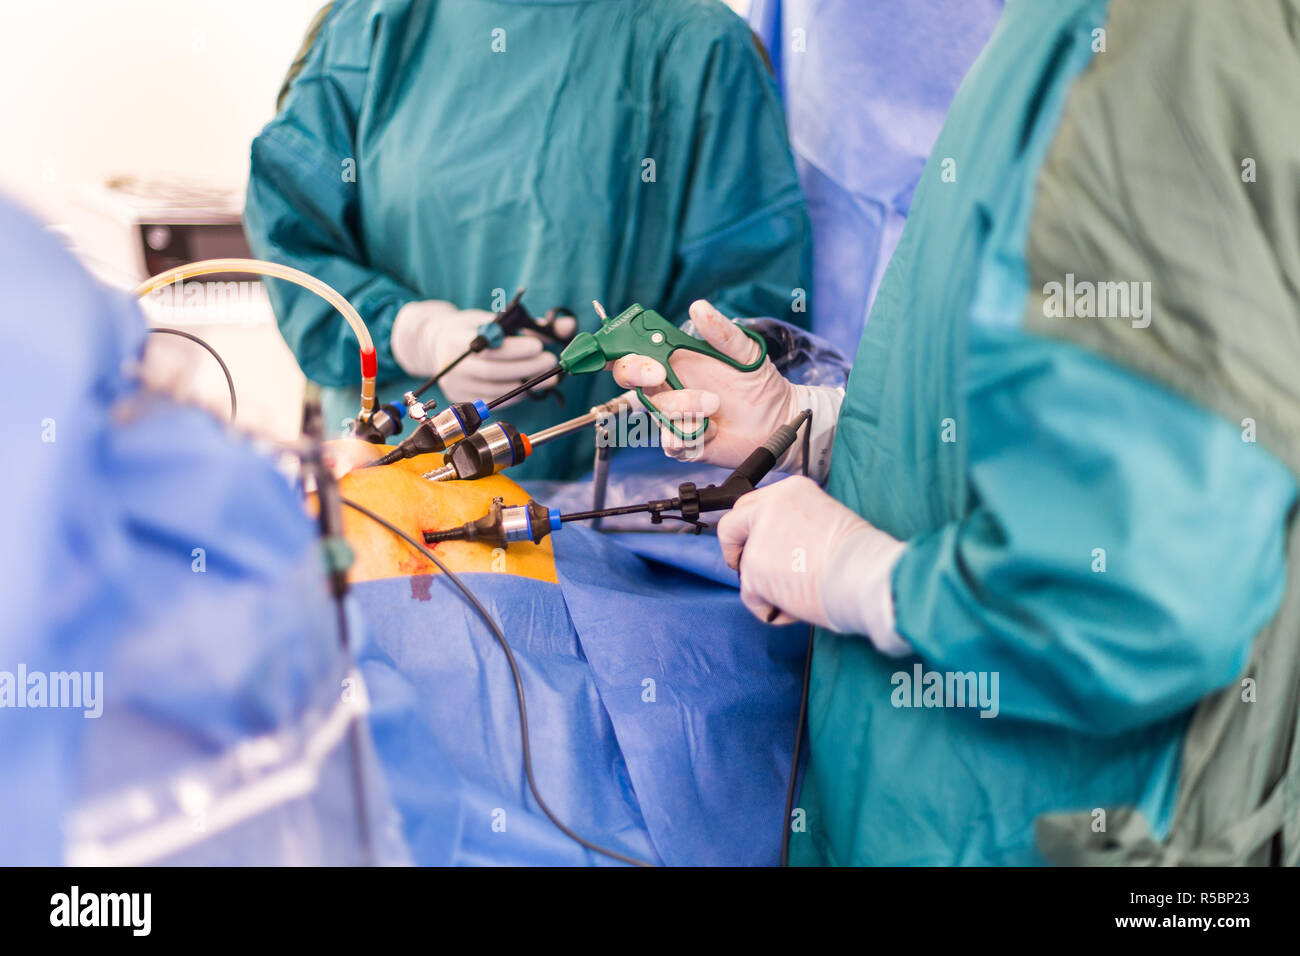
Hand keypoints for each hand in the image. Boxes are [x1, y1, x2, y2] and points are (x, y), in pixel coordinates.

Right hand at [391, 300, 557, 406]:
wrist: (438, 343)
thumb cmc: (474, 328)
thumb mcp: (495, 318)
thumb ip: (530, 323)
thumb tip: (567, 325)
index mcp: (456, 338)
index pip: (490, 348)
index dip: (516, 350)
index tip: (539, 345)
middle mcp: (452, 364)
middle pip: (493, 372)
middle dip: (526, 369)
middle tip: (550, 362)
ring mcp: (455, 384)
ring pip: (495, 390)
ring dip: (526, 385)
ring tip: (548, 377)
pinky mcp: (461, 398)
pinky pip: (493, 401)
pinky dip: (515, 395)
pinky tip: (531, 386)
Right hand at [610, 300, 801, 466]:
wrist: (778, 420)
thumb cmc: (759, 384)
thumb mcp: (746, 352)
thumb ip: (722, 332)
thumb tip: (699, 307)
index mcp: (675, 360)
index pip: (634, 352)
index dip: (617, 349)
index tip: (628, 348)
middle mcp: (668, 387)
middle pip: (629, 379)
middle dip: (638, 373)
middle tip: (660, 372)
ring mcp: (674, 415)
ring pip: (656, 410)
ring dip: (682, 406)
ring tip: (714, 405)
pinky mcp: (684, 442)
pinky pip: (672, 441)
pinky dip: (692, 435)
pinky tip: (714, 430)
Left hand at [717, 476, 906, 649]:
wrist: (864, 574)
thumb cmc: (860, 555)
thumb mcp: (828, 520)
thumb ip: (796, 527)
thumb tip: (783, 549)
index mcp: (790, 491)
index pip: (752, 505)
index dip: (750, 529)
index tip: (753, 544)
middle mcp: (768, 508)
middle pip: (731, 527)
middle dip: (737, 551)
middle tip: (750, 570)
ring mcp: (758, 540)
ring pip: (746, 570)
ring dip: (767, 588)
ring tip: (801, 595)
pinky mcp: (753, 571)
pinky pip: (751, 598)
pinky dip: (769, 609)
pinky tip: (795, 608)